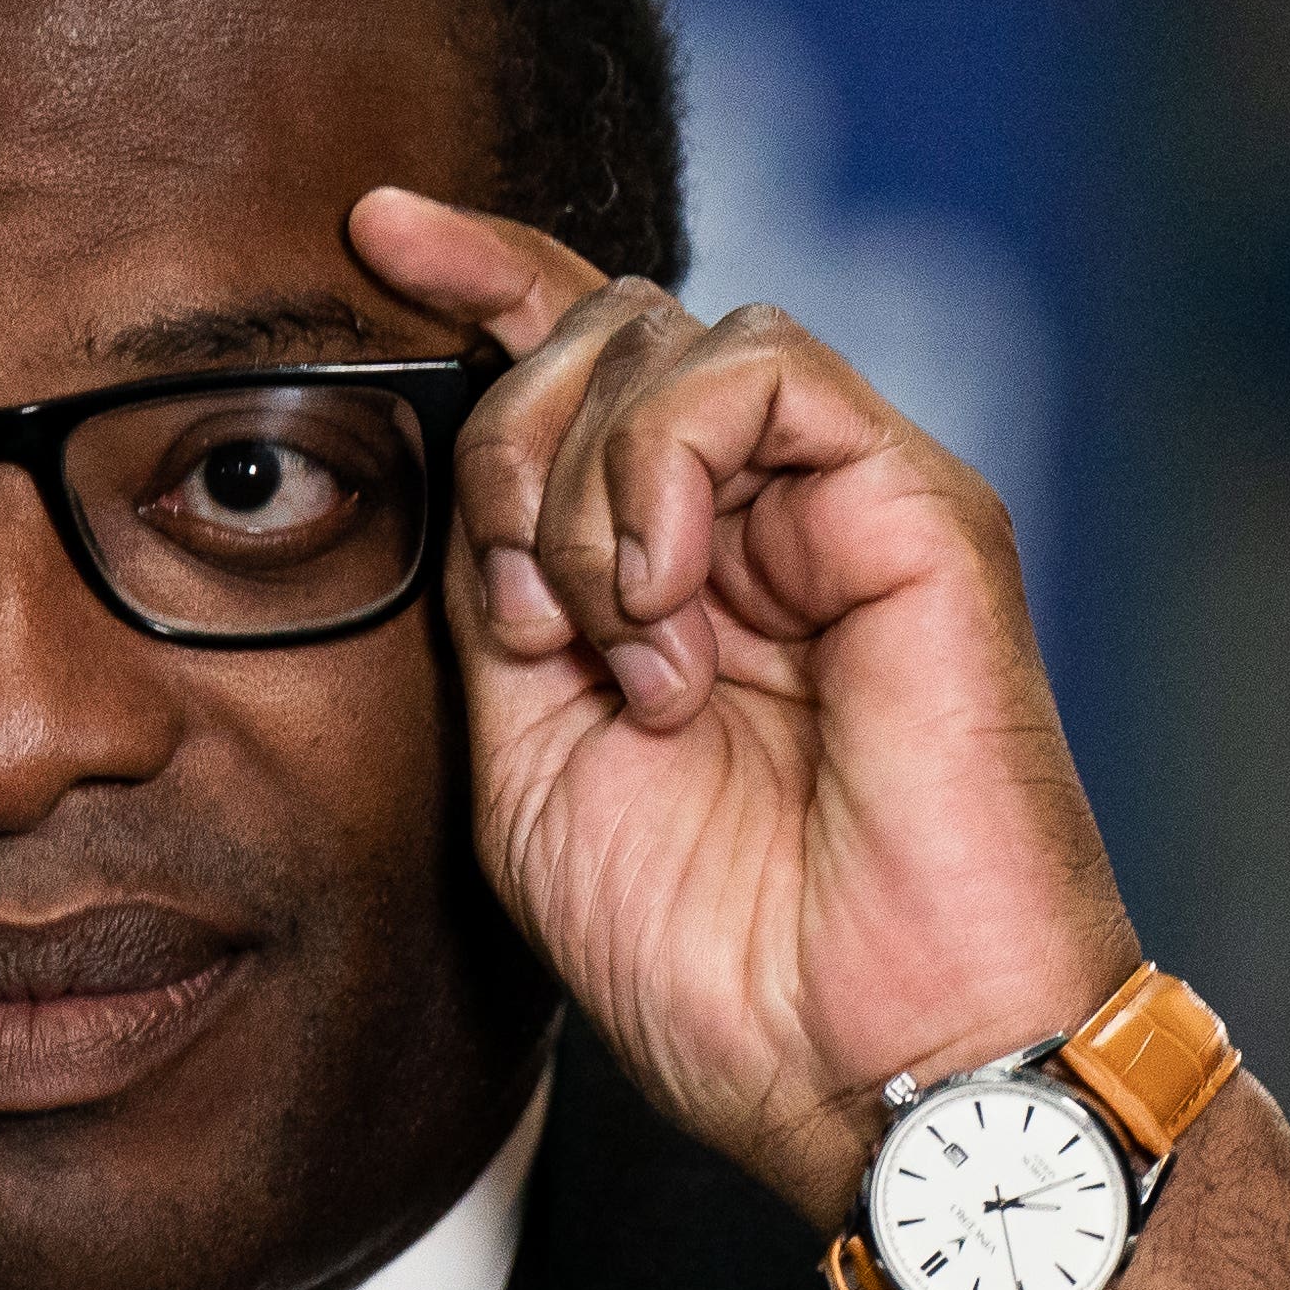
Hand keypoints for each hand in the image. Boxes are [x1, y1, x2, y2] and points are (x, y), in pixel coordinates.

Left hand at [351, 189, 1128, 1229]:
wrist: (862, 1060)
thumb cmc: (714, 954)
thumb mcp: (529, 763)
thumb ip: (497, 602)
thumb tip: (469, 460)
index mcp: (668, 571)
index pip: (571, 361)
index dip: (479, 276)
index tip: (373, 229)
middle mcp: (758, 520)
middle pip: (599, 326)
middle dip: (506, 443)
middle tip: (527, 626)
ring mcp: (841, 506)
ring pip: (666, 335)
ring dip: (582, 486)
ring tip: (619, 650)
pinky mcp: (916, 509)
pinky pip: (758, 369)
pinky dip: (667, 468)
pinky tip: (665, 606)